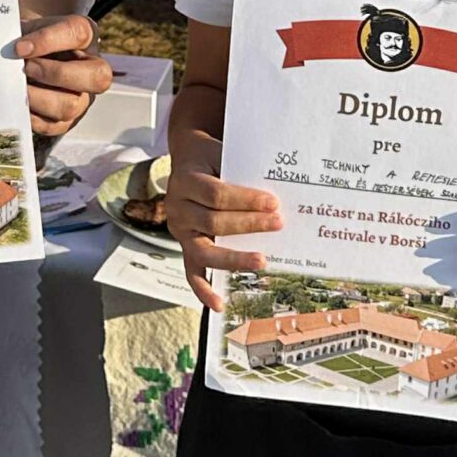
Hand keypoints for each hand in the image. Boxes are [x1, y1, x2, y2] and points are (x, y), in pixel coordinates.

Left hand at [15, 11, 112, 138]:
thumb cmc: (30, 37)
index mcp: (86, 36)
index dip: (47, 40)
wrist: (23, 55)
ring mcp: (82, 99)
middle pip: (97, 77)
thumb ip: (27, 34)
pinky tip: (19, 102)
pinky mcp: (65, 121)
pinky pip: (53, 126)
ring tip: (17, 87)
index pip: (78, 34)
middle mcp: (92, 69)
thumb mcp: (32, 26)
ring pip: (71, 106)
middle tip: (27, 68)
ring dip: (38, 97)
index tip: (19, 47)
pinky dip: (32, 116)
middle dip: (56, 74)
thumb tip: (15, 52)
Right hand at [166, 143, 281, 310]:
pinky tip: (220, 304)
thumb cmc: (212, 157)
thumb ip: (242, 169)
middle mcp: (177, 208)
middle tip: (279, 223)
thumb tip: (275, 193)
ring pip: (205, 251)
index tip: (273, 202)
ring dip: (235, 258)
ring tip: (262, 261)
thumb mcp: (222, 153)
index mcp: (185, 180)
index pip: (216, 195)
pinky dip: (203, 290)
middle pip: (214, 223)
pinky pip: (191, 273)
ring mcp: (180, 232)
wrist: (189, 158)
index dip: (245, 200)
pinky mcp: (185, 248)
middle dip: (249, 224)